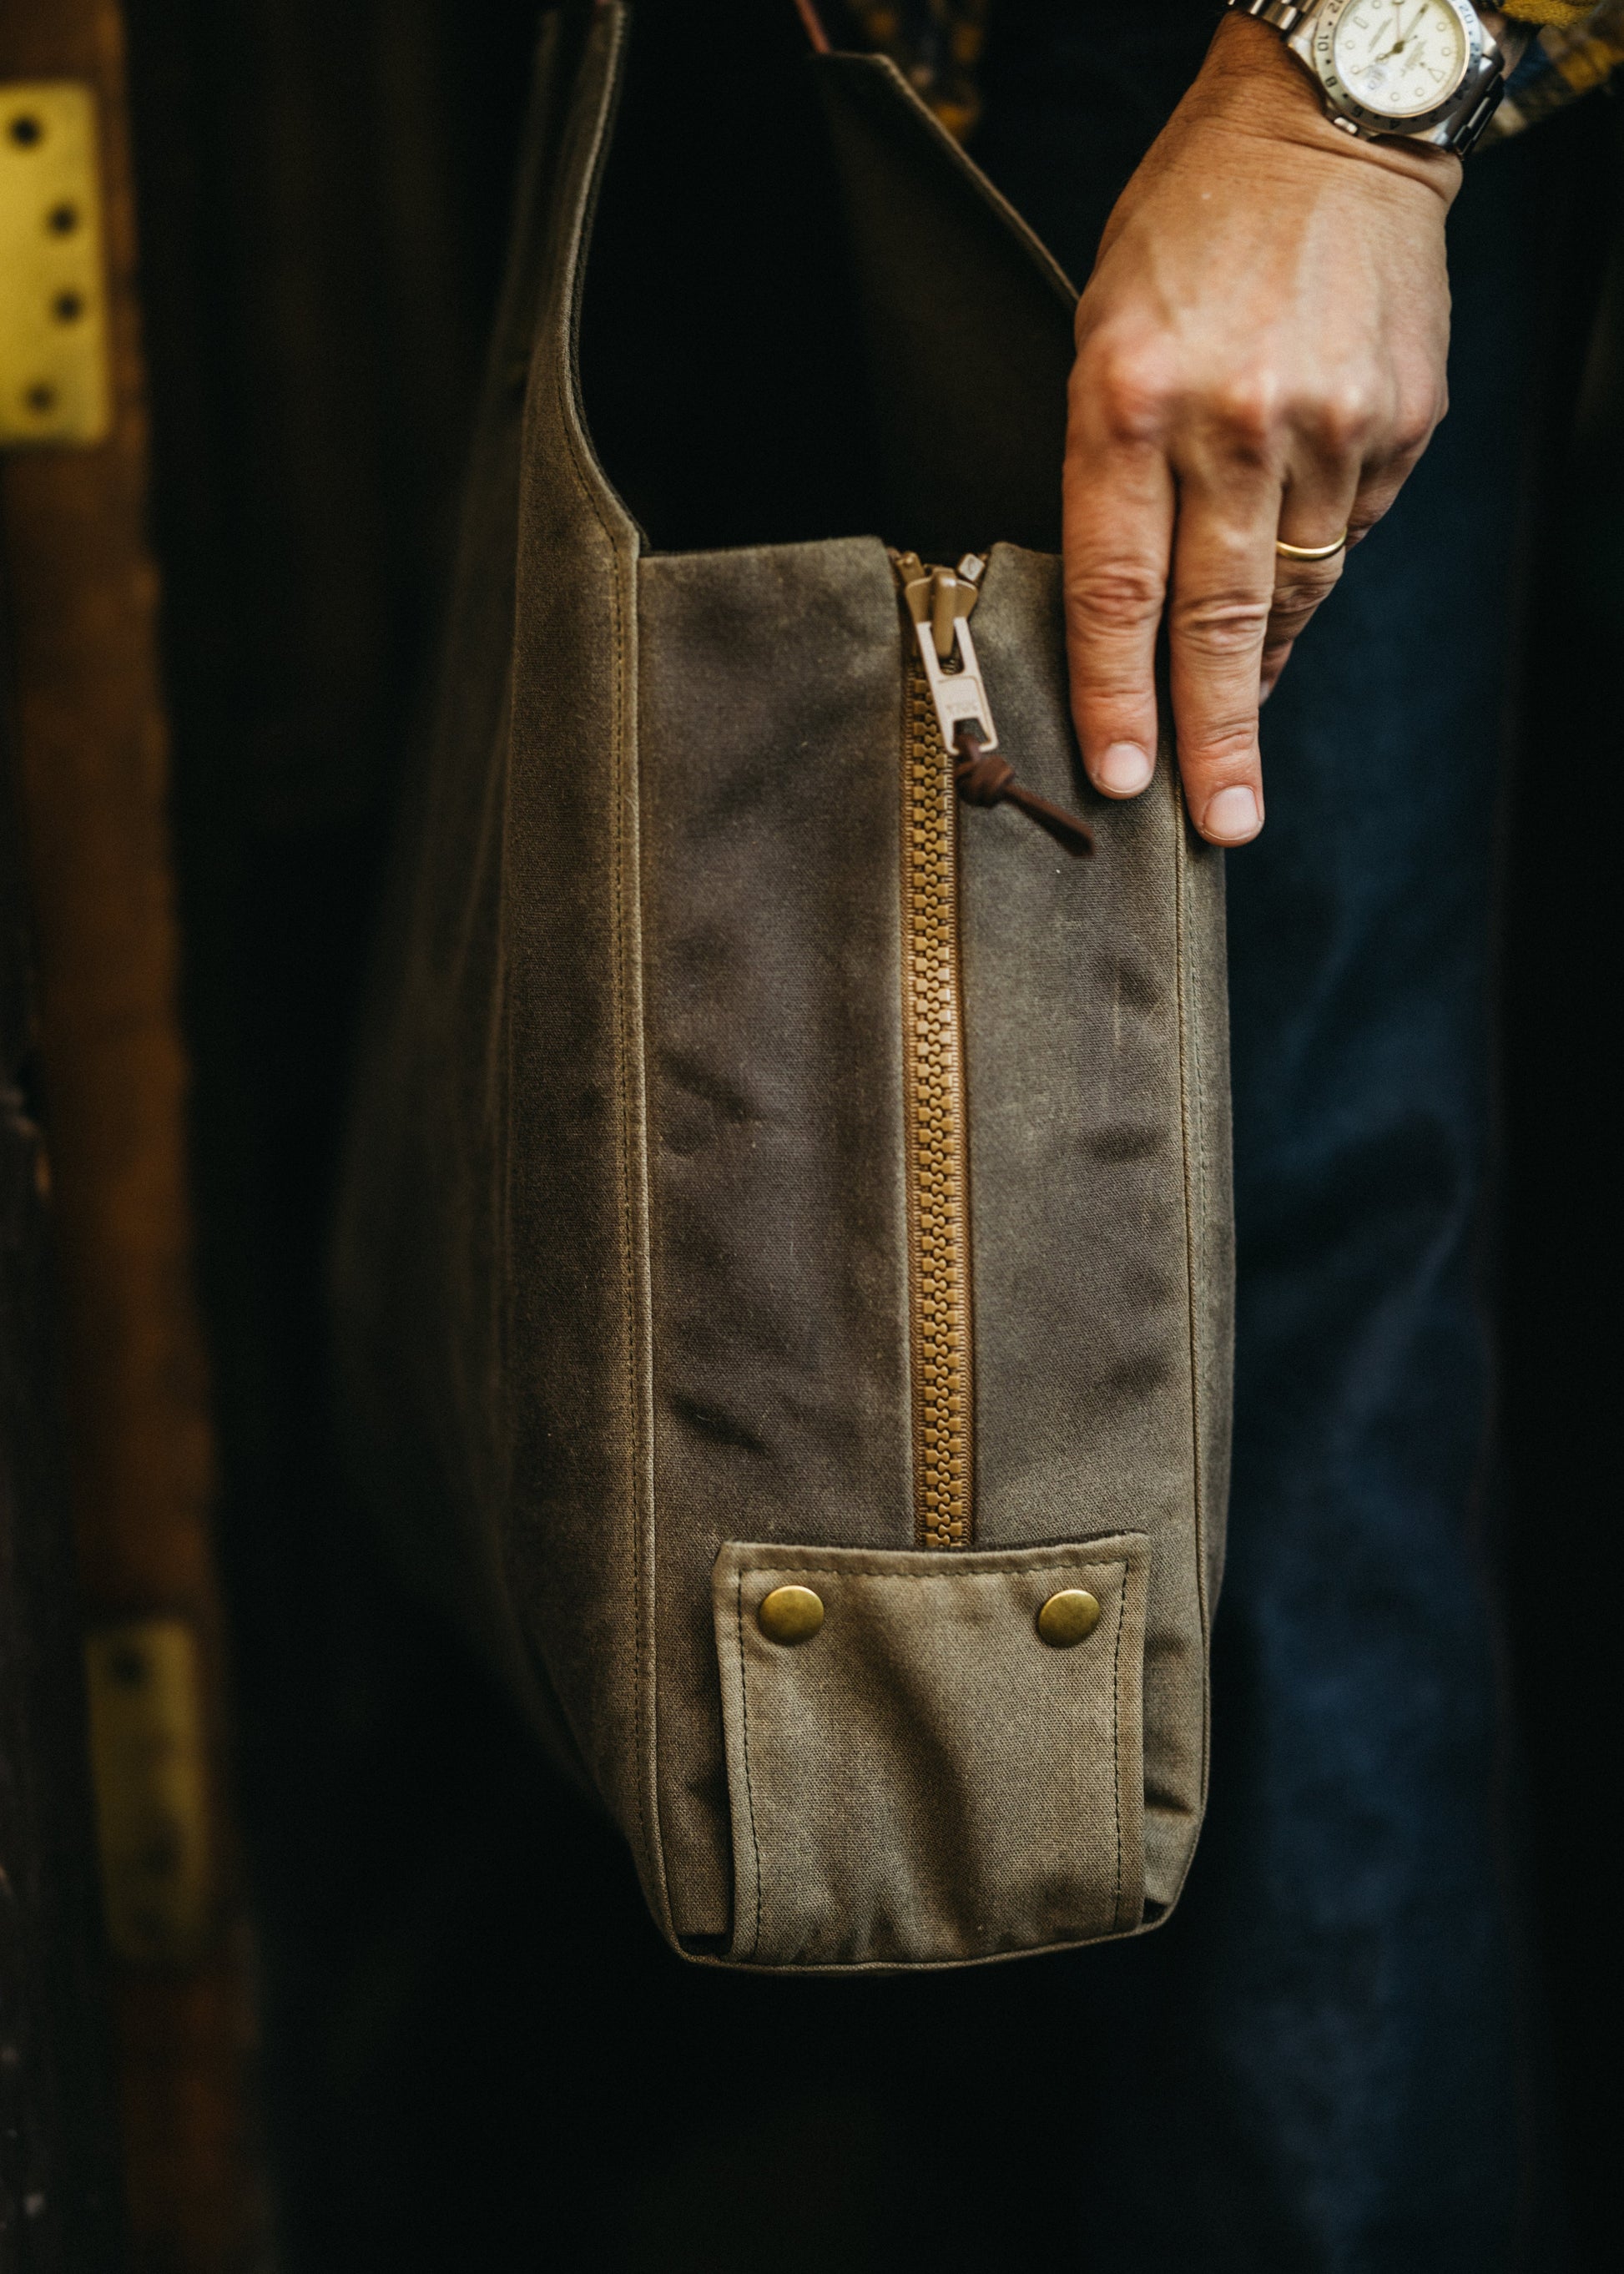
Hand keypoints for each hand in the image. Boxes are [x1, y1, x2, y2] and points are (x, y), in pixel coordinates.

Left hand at [1063, 13, 1457, 845]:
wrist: (1325, 126)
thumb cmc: (1186, 235)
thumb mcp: (1101, 337)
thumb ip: (1109, 476)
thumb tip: (1128, 614)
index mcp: (1129, 400)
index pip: (1114, 589)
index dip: (1117, 698)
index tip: (1126, 781)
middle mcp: (1233, 420)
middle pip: (1218, 620)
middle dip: (1213, 738)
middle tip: (1220, 825)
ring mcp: (1331, 424)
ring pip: (1294, 590)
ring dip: (1261, 668)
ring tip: (1239, 731)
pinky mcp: (1400, 423)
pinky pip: (1350, 533)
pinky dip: (1314, 563)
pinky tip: (1292, 556)